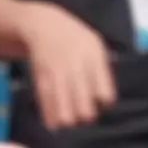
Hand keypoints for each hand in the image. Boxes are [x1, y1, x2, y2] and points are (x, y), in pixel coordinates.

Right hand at [20, 3, 116, 128]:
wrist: (43, 24)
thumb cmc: (75, 37)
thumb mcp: (95, 44)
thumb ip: (102, 70)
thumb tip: (107, 100)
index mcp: (94, 57)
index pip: (104, 93)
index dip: (104, 103)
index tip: (102, 103)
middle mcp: (76, 66)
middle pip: (85, 106)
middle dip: (87, 116)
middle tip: (86, 114)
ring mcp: (57, 73)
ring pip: (65, 110)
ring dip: (69, 120)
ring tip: (71, 120)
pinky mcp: (41, 78)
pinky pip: (47, 104)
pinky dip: (51, 117)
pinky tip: (54, 123)